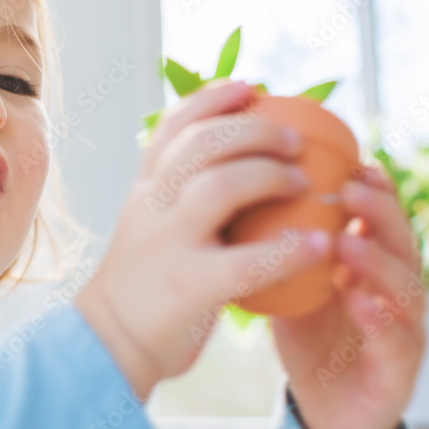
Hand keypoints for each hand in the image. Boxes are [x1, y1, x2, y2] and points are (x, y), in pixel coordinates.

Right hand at [76, 79, 330, 400]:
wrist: (111, 339)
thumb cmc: (146, 278)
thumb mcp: (150, 221)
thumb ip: (179, 190)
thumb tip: (236, 154)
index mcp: (145, 188)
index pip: (173, 127)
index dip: (213, 99)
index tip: (251, 88)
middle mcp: (151, 206)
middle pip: (200, 145)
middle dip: (253, 131)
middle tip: (294, 140)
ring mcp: (167, 244)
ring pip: (217, 187)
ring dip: (268, 175)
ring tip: (304, 181)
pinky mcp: (188, 286)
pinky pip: (244, 262)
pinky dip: (287, 249)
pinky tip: (317, 244)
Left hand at [271, 164, 425, 428]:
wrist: (322, 402)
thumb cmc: (307, 328)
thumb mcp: (289, 277)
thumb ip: (278, 238)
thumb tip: (234, 183)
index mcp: (369, 260)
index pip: (377, 216)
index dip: (371, 187)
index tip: (351, 160)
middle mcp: (392, 288)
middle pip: (399, 240)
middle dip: (378, 212)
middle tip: (349, 189)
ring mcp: (402, 328)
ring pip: (404, 288)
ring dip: (378, 262)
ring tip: (348, 243)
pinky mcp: (397, 372)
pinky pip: (395, 342)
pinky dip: (380, 320)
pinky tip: (360, 302)